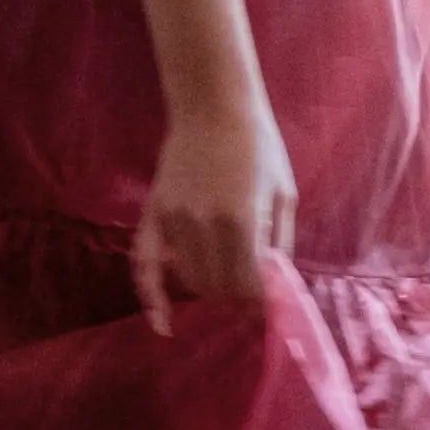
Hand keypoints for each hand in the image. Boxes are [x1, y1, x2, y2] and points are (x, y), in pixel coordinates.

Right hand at [131, 98, 296, 335]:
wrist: (212, 105)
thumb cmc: (258, 146)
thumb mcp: (284, 194)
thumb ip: (279, 245)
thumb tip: (273, 287)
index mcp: (240, 221)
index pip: (247, 286)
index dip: (260, 301)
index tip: (268, 301)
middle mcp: (202, 226)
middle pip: (218, 288)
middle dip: (237, 298)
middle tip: (251, 292)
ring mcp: (172, 221)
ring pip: (191, 280)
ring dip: (211, 289)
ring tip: (227, 281)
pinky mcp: (153, 215)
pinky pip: (145, 265)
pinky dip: (153, 297)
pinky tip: (164, 324)